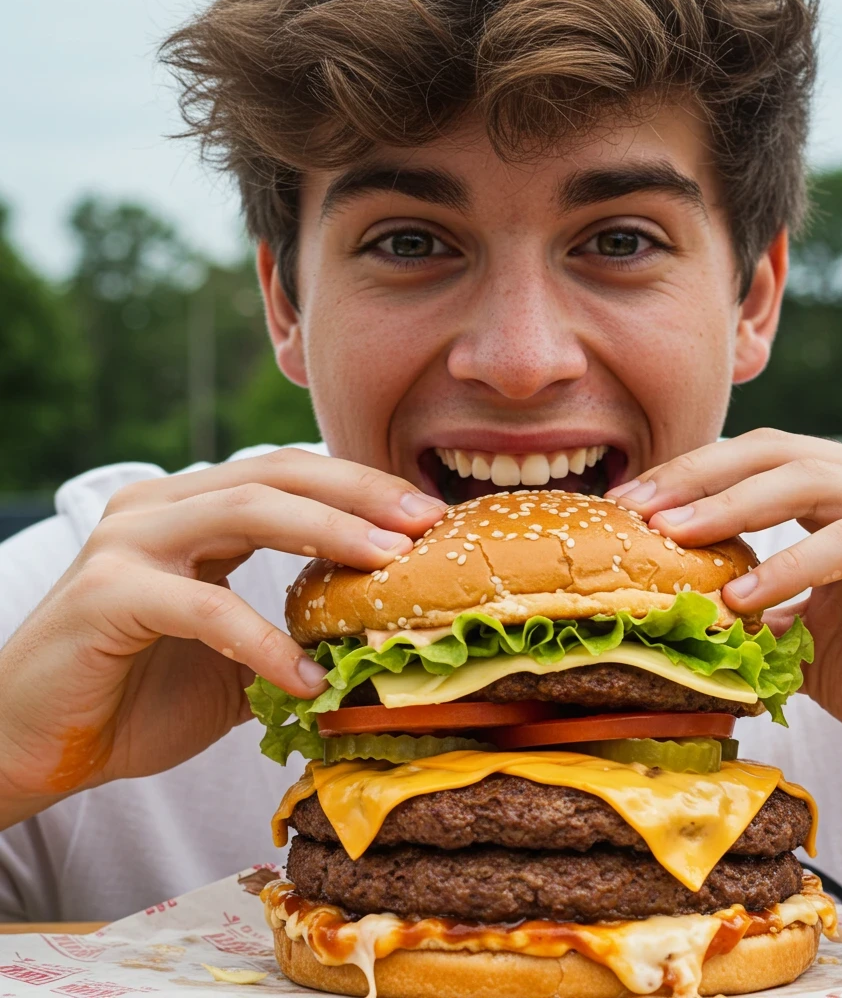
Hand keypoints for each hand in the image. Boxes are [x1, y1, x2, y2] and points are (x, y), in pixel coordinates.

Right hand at [0, 449, 446, 827]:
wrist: (31, 743)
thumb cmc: (135, 693)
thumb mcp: (234, 659)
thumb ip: (291, 635)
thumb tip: (380, 646)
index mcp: (193, 511)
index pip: (291, 474)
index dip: (361, 487)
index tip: (427, 514)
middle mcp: (161, 507)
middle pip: (278, 473)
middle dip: (360, 492)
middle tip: (425, 521)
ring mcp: (129, 542)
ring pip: (247, 510)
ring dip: (328, 534)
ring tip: (390, 565)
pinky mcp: (106, 593)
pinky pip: (205, 605)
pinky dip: (264, 641)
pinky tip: (307, 679)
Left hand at [608, 429, 841, 791]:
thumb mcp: (806, 636)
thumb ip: (755, 607)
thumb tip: (675, 604)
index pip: (757, 456)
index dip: (689, 473)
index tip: (626, 504)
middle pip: (774, 450)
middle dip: (695, 476)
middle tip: (635, 508)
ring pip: (810, 479)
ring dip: (731, 506)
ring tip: (672, 537)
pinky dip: (789, 565)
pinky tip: (741, 596)